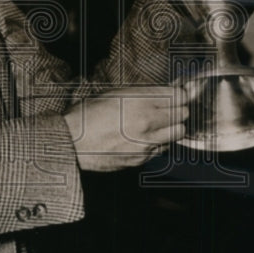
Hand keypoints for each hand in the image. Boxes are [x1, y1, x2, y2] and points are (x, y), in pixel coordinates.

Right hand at [64, 85, 188, 171]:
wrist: (71, 143)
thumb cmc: (86, 116)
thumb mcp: (112, 94)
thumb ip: (139, 95)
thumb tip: (160, 95)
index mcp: (138, 100)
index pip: (178, 95)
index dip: (180, 94)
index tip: (179, 94)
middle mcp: (146, 120)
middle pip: (183, 114)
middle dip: (179, 110)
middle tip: (171, 109)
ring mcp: (146, 142)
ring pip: (178, 133)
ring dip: (173, 127)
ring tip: (161, 125)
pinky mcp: (141, 158)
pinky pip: (162, 148)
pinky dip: (160, 143)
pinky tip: (146, 138)